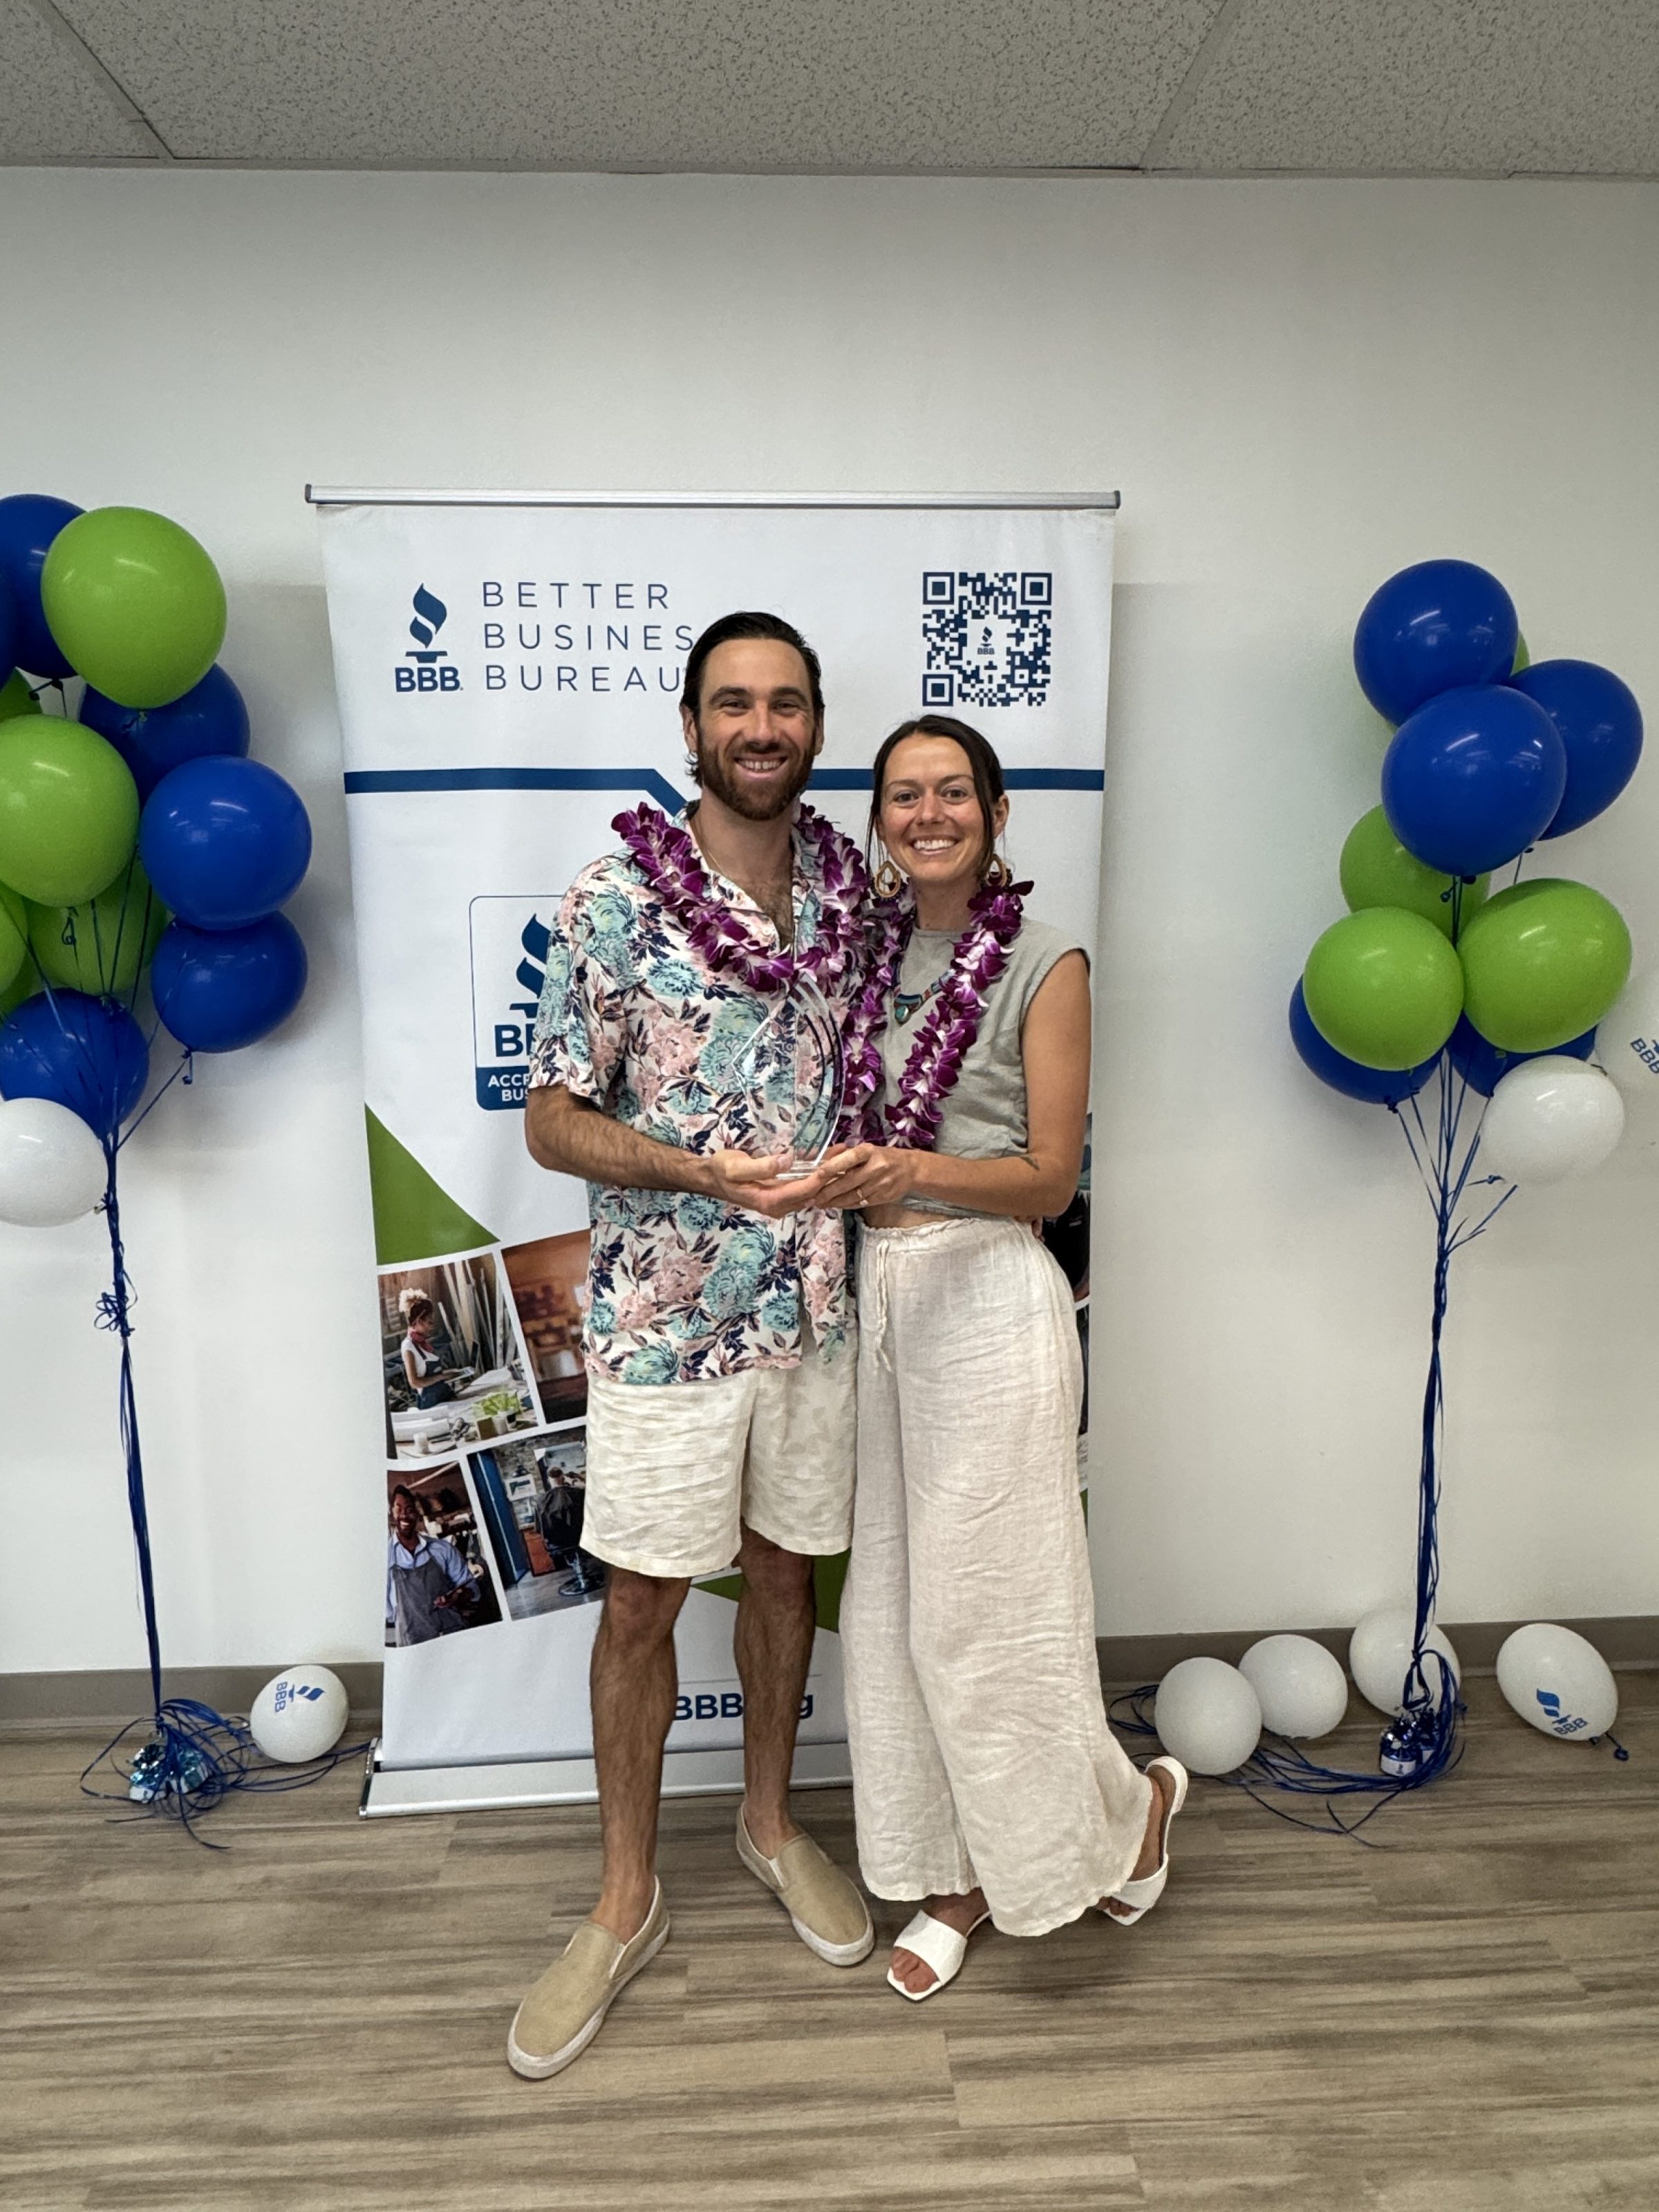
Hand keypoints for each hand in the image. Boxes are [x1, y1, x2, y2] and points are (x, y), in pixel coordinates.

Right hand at [704, 1149, 831, 1217]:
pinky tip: (827, 1157)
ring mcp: (781, 1201)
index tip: (838, 1163)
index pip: (804, 1191)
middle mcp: (778, 1205)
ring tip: (843, 1152)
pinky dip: (816, 1172)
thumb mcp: (737, 1167)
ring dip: (826, 1173)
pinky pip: (803, 1185)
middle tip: (849, 1155)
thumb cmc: (722, 1170)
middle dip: (830, 1175)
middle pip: (812, 1192)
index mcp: (769, 1201)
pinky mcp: (781, 1194)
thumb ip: (762, 1166)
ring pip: (810, 1189)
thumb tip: (786, 1161)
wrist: (712, 1178)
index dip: (822, 1177)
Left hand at [811, 1143, 915, 1211]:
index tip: (816, 1175)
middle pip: (847, 1182)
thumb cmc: (883, 1157)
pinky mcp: (882, 1197)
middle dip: (827, 1191)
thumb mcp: (868, 1150)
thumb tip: (822, 1165)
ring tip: (819, 1203)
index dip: (832, 1167)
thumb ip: (847, 1157)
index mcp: (869, 1152)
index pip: (848, 1159)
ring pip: (852, 1195)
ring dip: (834, 1201)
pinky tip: (835, 1205)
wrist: (910, 1169)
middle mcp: (875, 1167)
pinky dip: (845, 1205)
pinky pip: (859, 1203)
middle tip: (811, 1197)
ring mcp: (880, 1184)